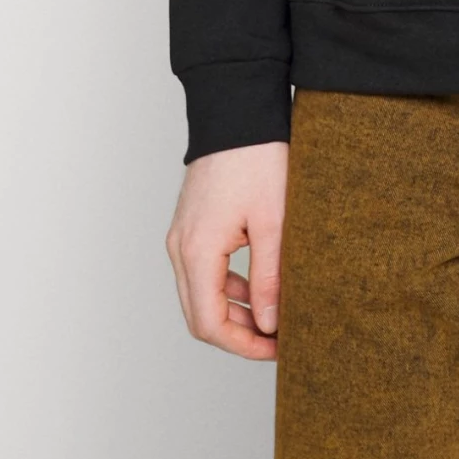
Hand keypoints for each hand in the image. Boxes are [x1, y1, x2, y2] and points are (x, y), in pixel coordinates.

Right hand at [165, 140, 288, 360]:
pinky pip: (201, 271)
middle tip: (278, 339)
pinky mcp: (190, 226)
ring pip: (199, 295)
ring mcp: (181, 236)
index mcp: (198, 251)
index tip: (277, 347)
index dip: (244, 345)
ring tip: (273, 316)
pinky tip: (257, 287)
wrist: (237, 110)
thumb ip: (269, 277)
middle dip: (238, 334)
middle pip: (200, 315)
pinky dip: (226, 287)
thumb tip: (268, 325)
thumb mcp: (273, 221)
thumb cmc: (257, 158)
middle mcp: (180, 248)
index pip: (209, 323)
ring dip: (233, 312)